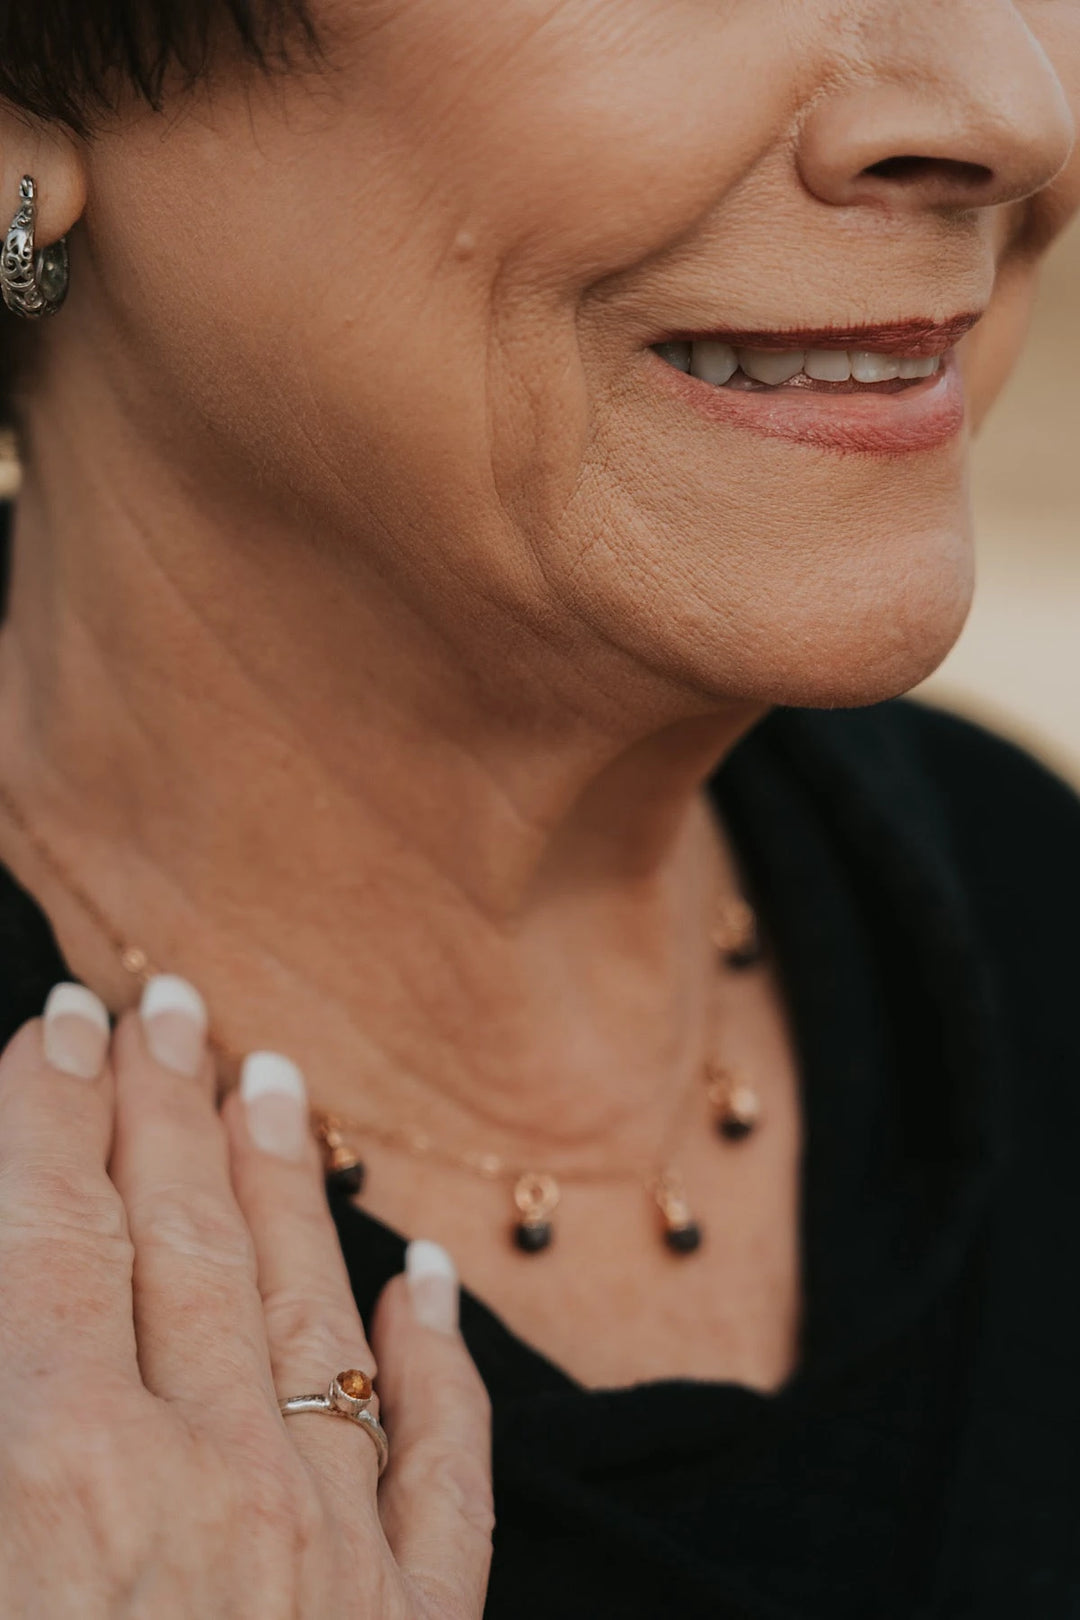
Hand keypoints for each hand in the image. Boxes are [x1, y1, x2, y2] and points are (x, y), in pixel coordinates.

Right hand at [0, 976, 493, 1618]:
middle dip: (168, 1111)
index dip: (52, 1113)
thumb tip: (13, 1278)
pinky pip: (441, 1467)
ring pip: (311, 1314)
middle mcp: (213, 1481)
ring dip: (286, 1188)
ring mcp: (333, 1556)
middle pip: (187, 1242)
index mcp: (61, 1469)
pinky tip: (427, 1277)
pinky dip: (438, 1364)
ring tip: (273, 1083)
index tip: (63, 1024)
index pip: (58, 1231)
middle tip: (170, 1007)